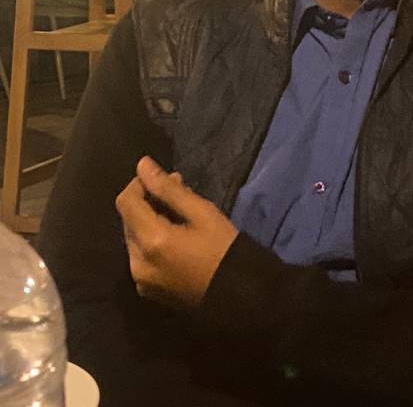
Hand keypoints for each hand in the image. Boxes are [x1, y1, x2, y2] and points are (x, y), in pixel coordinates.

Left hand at [115, 156, 237, 306]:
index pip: (126, 202)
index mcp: (150, 241)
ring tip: (180, 214)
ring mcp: (140, 279)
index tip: (164, 177)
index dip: (139, 184)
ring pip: (134, 238)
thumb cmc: (224, 249)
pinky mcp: (147, 289)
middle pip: (129, 220)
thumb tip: (142, 165)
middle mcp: (136, 262)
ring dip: (150, 220)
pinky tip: (176, 237)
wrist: (239, 295)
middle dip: (147, 201)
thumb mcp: (202, 212)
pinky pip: (142, 256)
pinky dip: (152, 240)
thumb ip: (169, 189)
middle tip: (179, 190)